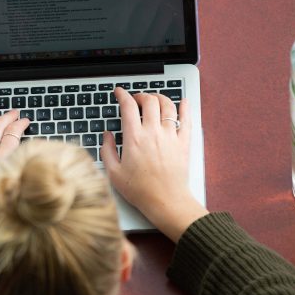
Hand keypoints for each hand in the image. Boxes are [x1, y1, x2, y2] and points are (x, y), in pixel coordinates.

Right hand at [101, 88, 207, 241]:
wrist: (166, 201)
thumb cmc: (140, 191)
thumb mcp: (113, 172)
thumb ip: (107, 150)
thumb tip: (107, 135)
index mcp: (134, 138)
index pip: (128, 106)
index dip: (122, 95)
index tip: (119, 92)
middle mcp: (153, 133)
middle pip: (149, 101)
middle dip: (140, 95)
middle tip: (136, 99)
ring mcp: (170, 136)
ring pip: (167, 105)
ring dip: (159, 97)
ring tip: (154, 99)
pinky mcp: (183, 143)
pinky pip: (187, 119)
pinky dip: (185, 107)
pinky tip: (183, 102)